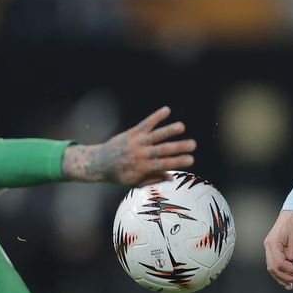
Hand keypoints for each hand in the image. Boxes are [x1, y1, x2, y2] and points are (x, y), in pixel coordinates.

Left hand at [62, 106, 195, 185]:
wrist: (100, 163)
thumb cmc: (120, 175)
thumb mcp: (135, 182)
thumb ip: (153, 179)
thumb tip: (171, 176)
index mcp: (143, 168)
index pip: (164, 165)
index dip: (178, 162)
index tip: (191, 159)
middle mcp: (141, 154)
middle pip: (163, 150)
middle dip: (179, 147)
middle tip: (193, 144)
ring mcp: (137, 142)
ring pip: (155, 135)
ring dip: (169, 130)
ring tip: (182, 126)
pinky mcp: (132, 132)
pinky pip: (146, 123)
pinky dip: (156, 117)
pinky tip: (167, 110)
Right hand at [264, 210, 292, 289]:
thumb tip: (292, 262)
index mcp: (273, 243)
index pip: (279, 263)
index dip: (290, 270)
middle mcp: (269, 246)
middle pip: (273, 268)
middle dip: (284, 277)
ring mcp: (270, 247)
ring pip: (272, 267)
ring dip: (281, 277)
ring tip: (291, 284)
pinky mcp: (275, 248)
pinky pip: (275, 263)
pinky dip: (281, 271)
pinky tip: (286, 277)